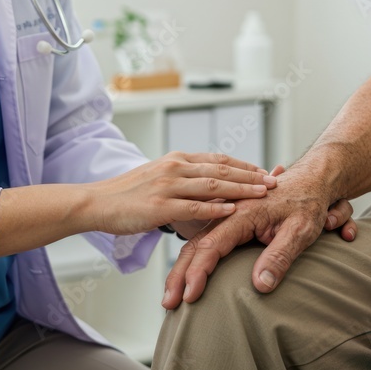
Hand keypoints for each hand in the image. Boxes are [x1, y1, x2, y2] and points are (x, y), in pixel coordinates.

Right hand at [87, 152, 276, 235]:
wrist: (95, 202)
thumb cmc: (125, 196)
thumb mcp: (156, 178)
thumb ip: (181, 180)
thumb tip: (204, 187)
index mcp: (176, 160)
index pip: (219, 159)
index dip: (244, 165)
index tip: (265, 171)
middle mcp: (175, 167)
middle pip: (222, 169)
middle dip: (251, 175)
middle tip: (274, 180)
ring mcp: (167, 185)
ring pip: (213, 185)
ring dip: (242, 189)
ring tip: (263, 193)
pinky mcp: (159, 206)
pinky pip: (193, 206)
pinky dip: (215, 208)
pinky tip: (233, 210)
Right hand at [162, 164, 356, 308]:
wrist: (313, 180)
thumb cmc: (308, 202)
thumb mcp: (301, 230)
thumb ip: (280, 256)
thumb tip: (260, 286)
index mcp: (243, 214)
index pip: (211, 246)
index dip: (198, 273)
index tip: (190, 298)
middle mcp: (229, 214)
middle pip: (195, 246)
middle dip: (178, 276)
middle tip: (168, 304)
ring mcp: (228, 219)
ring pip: (196, 245)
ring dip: (181, 271)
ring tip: (171, 298)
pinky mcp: (231, 225)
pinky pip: (205, 243)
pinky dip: (192, 262)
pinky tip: (187, 279)